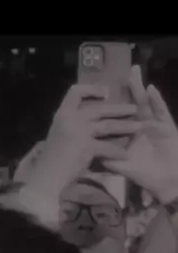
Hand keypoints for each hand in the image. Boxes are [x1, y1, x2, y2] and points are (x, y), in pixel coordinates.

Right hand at [24, 84, 139, 199]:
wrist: (46, 175)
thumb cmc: (51, 157)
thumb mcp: (59, 133)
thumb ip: (71, 124)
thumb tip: (89, 120)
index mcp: (62, 113)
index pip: (76, 92)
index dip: (92, 90)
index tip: (106, 93)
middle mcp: (71, 118)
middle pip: (99, 109)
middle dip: (118, 109)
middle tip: (134, 110)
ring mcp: (79, 131)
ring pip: (107, 125)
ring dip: (125, 126)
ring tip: (139, 127)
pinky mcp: (87, 146)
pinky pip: (107, 147)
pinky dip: (117, 151)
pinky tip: (125, 155)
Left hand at [102, 66, 177, 203]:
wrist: (166, 182)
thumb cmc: (145, 174)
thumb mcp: (120, 166)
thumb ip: (105, 157)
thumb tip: (86, 151)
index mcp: (128, 133)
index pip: (118, 115)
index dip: (112, 103)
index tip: (101, 91)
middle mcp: (140, 126)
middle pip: (130, 104)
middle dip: (128, 88)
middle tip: (124, 70)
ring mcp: (154, 124)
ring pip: (145, 103)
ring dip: (139, 88)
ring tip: (133, 72)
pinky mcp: (166, 127)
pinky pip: (160, 112)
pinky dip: (156, 101)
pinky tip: (151, 89)